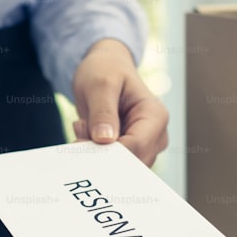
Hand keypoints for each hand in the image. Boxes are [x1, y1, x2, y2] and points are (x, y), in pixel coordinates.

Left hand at [71, 39, 168, 166]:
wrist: (105, 69)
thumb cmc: (106, 70)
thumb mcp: (100, 85)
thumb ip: (103, 112)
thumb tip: (105, 140)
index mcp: (155, 115)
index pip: (137, 146)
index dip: (109, 152)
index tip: (81, 144)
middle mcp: (156, 135)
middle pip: (131, 163)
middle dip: (101, 154)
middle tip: (80, 130)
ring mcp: (145, 146)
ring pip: (120, 168)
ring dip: (96, 153)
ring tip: (85, 124)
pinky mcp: (131, 151)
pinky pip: (112, 165)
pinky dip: (94, 153)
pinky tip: (87, 131)